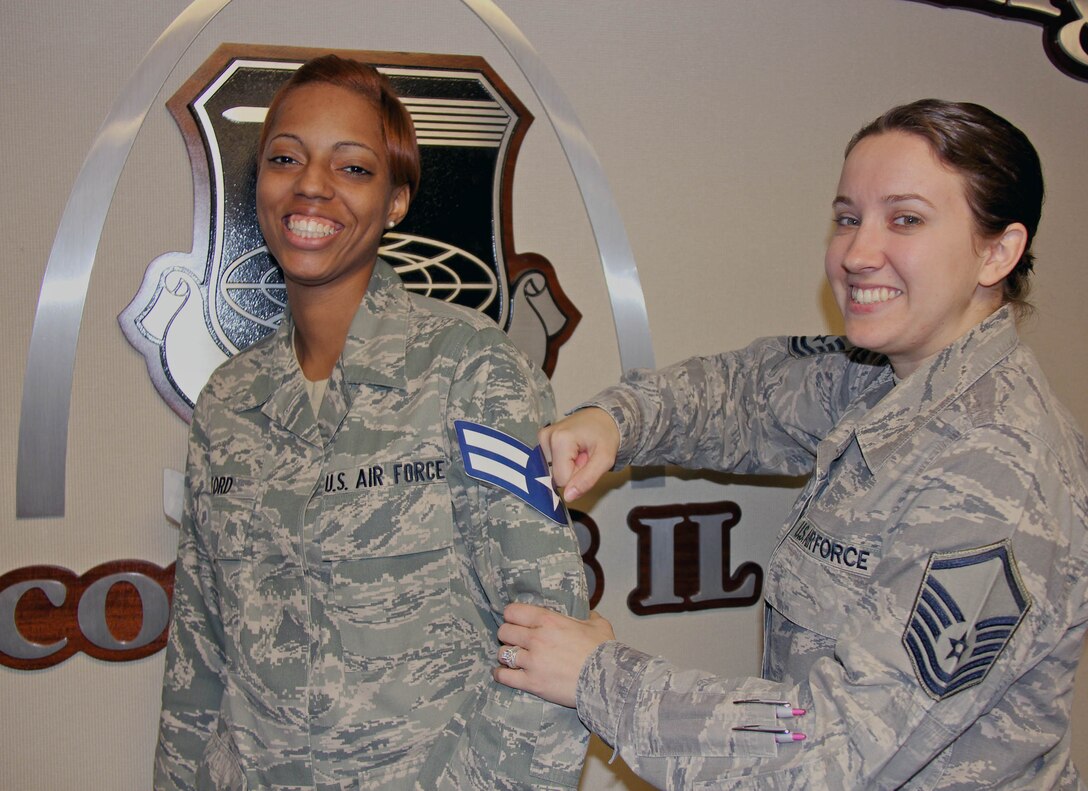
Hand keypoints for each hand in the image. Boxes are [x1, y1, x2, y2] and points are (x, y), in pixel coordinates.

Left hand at [493, 602, 616, 707]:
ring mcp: (531, 661)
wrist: (606, 681)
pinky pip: (504, 676)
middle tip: (515, 640)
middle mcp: (536, 638)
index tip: (515, 621)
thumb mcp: (599, 625)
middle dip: (508, 635)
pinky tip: (502, 673)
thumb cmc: (603, 652)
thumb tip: (588, 612)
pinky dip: (500, 674)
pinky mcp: (531, 682)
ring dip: (506, 655)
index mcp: (549, 620)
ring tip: (512, 658)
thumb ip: (589, 615)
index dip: (512, 616)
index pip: (513, 612)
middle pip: (504, 632)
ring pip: (502, 653)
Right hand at [539, 407, 619, 500]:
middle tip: (585, 456)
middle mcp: (546, 437)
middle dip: (572, 470)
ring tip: (580, 451)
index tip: (587, 461)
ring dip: (569, 465)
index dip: (577, 476)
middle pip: (556, 475)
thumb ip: (587, 479)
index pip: (562, 480)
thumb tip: (568, 497)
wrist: (604, 417)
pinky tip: (573, 449)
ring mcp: (542, 437)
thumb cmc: (606, 435)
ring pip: (553, 470)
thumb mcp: (605, 459)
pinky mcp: (542, 439)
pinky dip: (563, 460)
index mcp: (559, 440)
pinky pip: (551, 462)